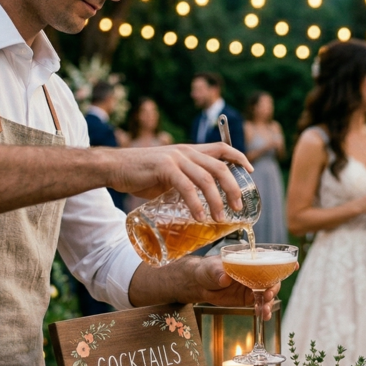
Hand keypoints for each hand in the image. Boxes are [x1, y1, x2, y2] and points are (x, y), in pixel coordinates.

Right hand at [108, 143, 252, 221]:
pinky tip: (199, 216)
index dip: (239, 156)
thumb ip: (185, 181)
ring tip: (219, 218)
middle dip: (233, 188)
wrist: (114, 167)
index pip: (222, 147)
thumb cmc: (141, 173)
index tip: (250, 170)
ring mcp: (176, 158)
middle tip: (238, 207)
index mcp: (190, 151)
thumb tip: (199, 201)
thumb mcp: (169, 173)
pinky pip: (186, 186)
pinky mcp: (164, 168)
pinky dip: (195, 203)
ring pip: (206, 178)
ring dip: (216, 200)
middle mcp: (186, 151)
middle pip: (220, 166)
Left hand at [182, 257, 284, 317]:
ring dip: (269, 301)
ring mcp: (252, 286)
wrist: (199, 285)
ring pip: (267, 293)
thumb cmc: (207, 269)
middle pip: (272, 278)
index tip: (293, 266)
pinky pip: (259, 304)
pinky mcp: (248, 298)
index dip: (283, 263)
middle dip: (274, 287)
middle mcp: (254, 273)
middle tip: (268, 295)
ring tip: (265, 310)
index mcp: (249, 261)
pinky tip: (264, 316)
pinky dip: (263, 310)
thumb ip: (219, 272)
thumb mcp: (212, 268)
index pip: (269, 259)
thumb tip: (224, 278)